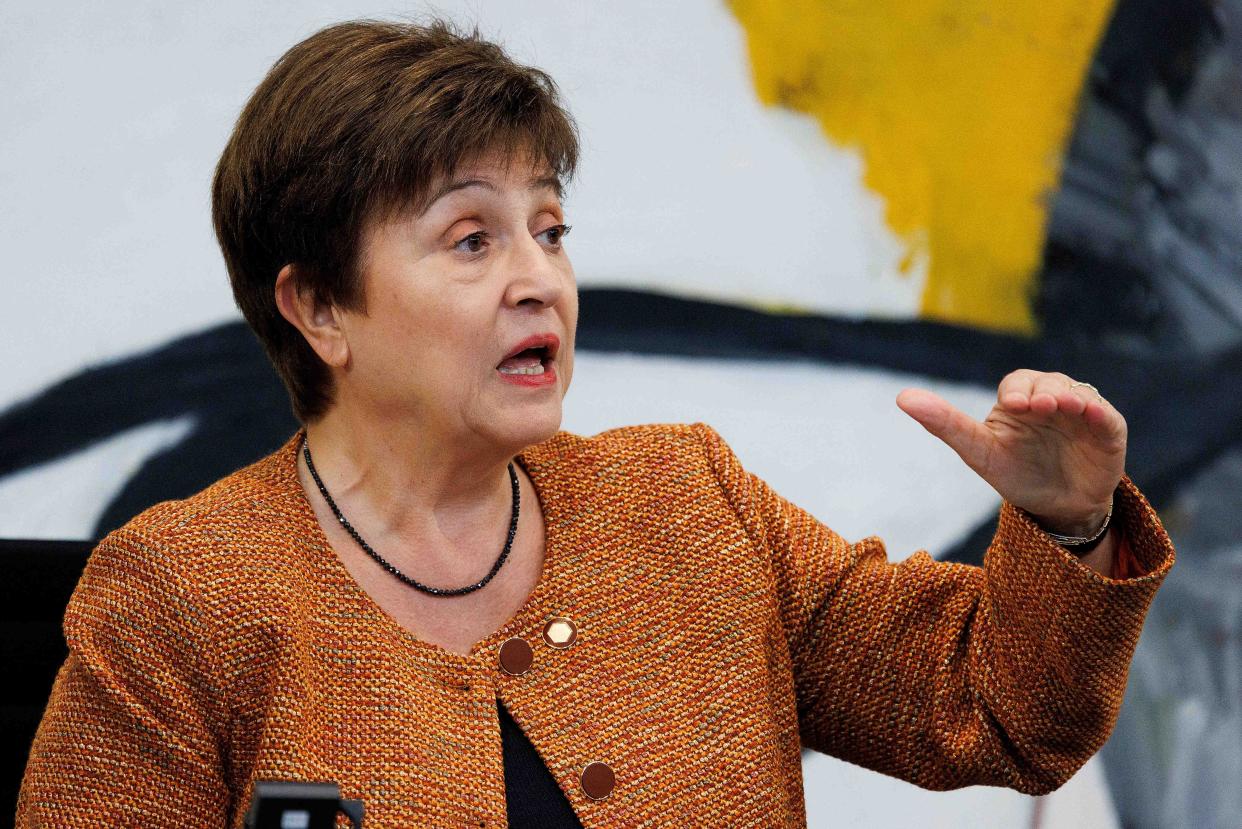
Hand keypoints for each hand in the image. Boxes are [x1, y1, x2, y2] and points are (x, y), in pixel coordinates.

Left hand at [896, 370, 1125, 535]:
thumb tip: (902, 396)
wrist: (1057, 508)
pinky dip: (1099, 412)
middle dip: (1044, 391)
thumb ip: (945, 424)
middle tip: (1039, 405)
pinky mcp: (1108, 429)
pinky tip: (1091, 414)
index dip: (1016, 390)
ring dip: (1070, 397)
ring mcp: (1082, 412)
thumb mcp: (978, 452)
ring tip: (1063, 406)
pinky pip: (1106, 415)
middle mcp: (1051, 399)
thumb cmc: (1015, 474)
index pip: (1016, 383)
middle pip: (1048, 382)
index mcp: (1019, 401)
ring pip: (1078, 393)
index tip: (1013, 405)